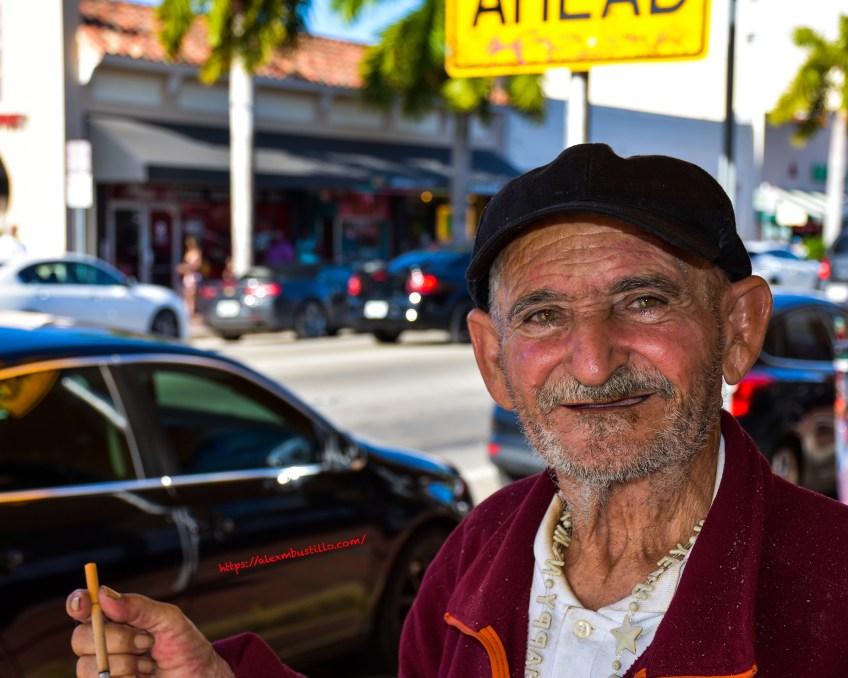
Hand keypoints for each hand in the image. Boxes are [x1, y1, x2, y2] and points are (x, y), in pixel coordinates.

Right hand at [67, 587, 233, 677]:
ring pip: (86, 666)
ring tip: (149, 664)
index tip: (86, 605)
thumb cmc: (184, 647)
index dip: (77, 603)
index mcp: (114, 618)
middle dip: (117, 639)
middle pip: (80, 637)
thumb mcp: (169, 621)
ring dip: (125, 664)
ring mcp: (99, 669)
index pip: (82, 607)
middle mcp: (100, 642)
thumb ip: (139, 607)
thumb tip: (104, 594)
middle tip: (146, 642)